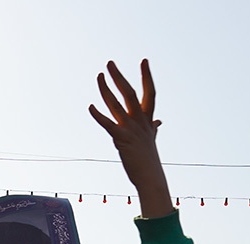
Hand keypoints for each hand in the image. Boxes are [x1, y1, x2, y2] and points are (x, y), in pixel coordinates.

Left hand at [88, 59, 170, 218]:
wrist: (150, 177)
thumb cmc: (148, 159)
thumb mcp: (151, 140)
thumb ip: (153, 129)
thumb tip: (159, 123)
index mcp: (147, 119)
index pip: (149, 92)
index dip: (146, 76)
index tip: (144, 60)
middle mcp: (140, 120)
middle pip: (130, 92)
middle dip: (119, 76)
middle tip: (109, 62)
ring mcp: (131, 129)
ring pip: (117, 104)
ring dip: (105, 90)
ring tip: (98, 76)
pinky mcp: (121, 139)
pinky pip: (108, 124)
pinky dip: (98, 115)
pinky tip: (90, 107)